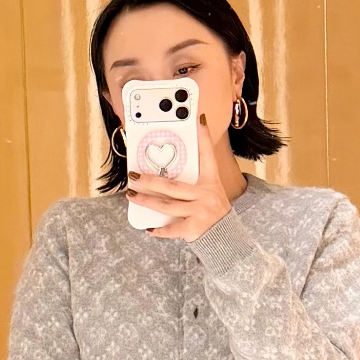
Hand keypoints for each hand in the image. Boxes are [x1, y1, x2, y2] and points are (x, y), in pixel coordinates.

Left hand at [126, 114, 231, 240]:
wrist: (228, 240)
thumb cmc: (213, 214)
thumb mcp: (210, 194)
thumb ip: (193, 185)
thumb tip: (162, 180)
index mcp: (211, 182)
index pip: (207, 155)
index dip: (204, 137)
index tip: (199, 118)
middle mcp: (207, 195)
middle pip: (171, 185)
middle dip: (149, 180)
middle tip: (133, 175)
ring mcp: (201, 211)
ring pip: (166, 205)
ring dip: (146, 201)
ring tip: (132, 196)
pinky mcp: (194, 228)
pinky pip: (172, 228)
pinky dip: (159, 230)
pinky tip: (149, 229)